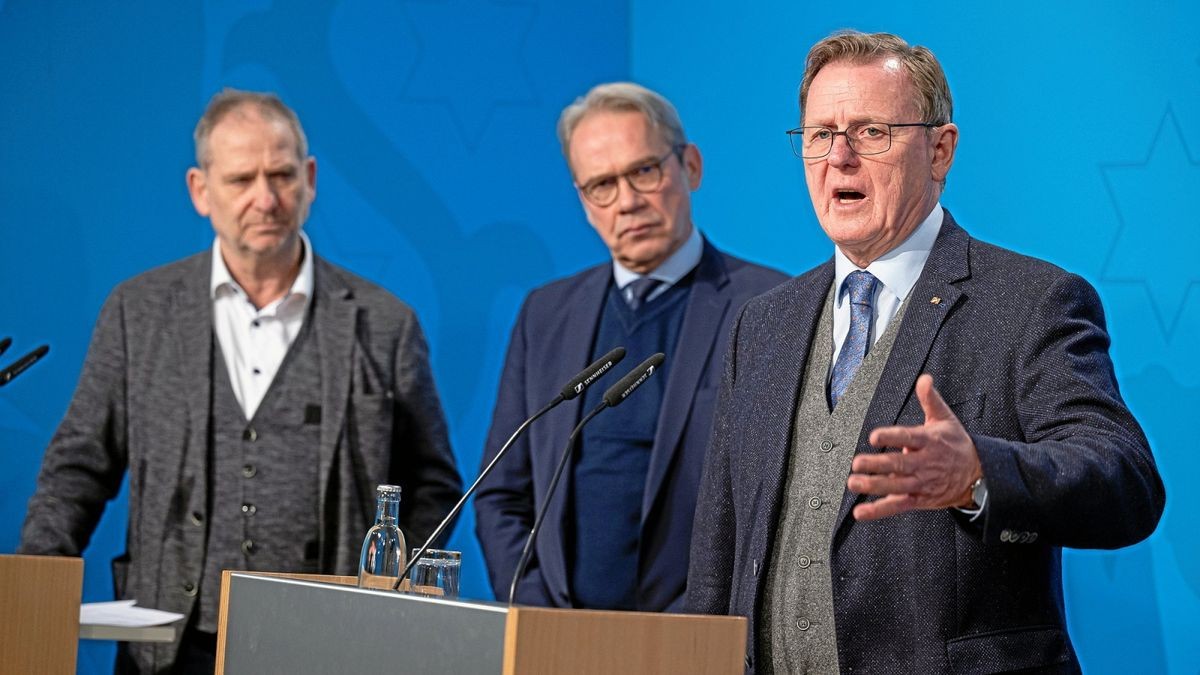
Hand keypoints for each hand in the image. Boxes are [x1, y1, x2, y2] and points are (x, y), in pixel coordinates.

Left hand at [848, 374, 980, 520]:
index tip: (874, 437)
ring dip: (873, 486)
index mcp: (929, 441)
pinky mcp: (919, 499)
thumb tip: (924, 379)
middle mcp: (924, 463)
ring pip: (895, 486)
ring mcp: (921, 483)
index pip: (907, 437)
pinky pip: (897, 506)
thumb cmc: (957, 444)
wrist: (979, 475)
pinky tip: (861, 512)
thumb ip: (930, 399)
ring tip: (854, 483)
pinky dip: (878, 510)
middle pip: (898, 464)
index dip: (891, 437)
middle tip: (857, 463)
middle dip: (877, 465)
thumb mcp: (946, 419)